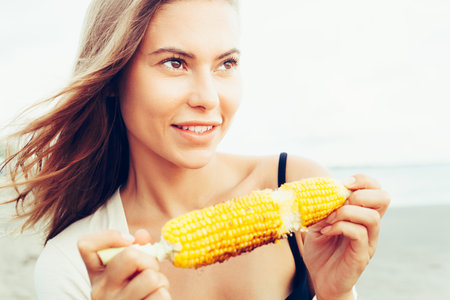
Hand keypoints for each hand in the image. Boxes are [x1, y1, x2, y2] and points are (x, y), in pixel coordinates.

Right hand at [78, 229, 170, 299]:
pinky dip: (164, 295)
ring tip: (153, 289)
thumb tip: (141, 235)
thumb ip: (136, 250)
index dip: (110, 236)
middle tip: (149, 271)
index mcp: (97, 275)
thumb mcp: (128, 272)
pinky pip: (160, 295)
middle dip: (149, 260)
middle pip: (131, 256)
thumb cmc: (134, 294)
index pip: (86, 245)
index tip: (129, 240)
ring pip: (151, 277)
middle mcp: (101, 290)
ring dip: (160, 281)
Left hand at [302, 174, 389, 299]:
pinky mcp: (362, 255)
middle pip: (384, 198)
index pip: (376, 189)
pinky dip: (340, 227)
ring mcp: (369, 241)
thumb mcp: (318, 223)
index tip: (343, 183)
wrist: (321, 279)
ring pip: (372, 216)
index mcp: (361, 215)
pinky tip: (326, 232)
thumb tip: (318, 190)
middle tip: (340, 200)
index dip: (363, 180)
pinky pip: (359, 233)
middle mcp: (370, 226)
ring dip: (346, 212)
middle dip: (361, 193)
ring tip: (328, 220)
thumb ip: (321, 208)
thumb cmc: (320, 250)